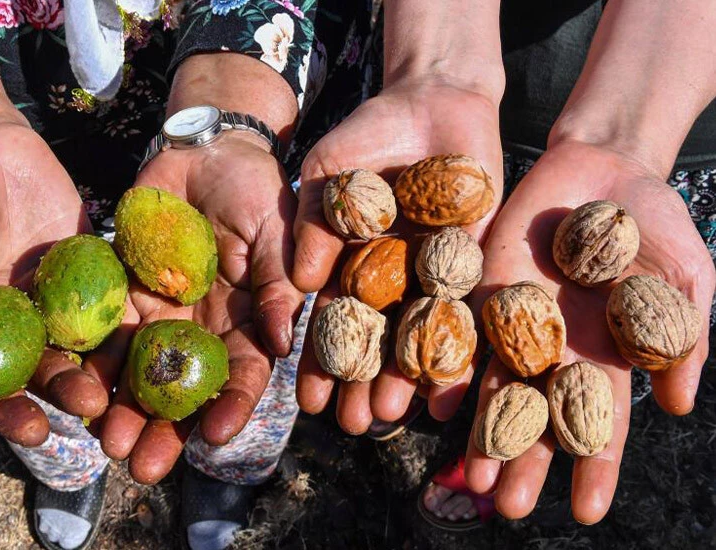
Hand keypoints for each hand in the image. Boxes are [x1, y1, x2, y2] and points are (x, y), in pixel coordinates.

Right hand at [0, 42, 107, 445]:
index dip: (10, 410)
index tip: (33, 431)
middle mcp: (19, 323)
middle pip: (46, 367)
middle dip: (68, 390)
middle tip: (94, 406)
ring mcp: (58, 297)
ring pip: (85, 338)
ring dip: (106, 362)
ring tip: (127, 382)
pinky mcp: (92, 266)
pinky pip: (114, 292)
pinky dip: (131, 311)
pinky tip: (155, 329)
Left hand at [95, 132, 301, 483]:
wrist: (206, 151)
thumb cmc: (254, 188)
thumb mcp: (276, 232)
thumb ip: (279, 284)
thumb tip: (282, 344)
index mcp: (247, 320)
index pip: (242, 374)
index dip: (231, 405)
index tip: (214, 436)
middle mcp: (203, 327)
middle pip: (184, 387)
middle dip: (165, 427)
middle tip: (143, 469)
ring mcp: (161, 312)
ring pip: (140, 370)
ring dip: (124, 409)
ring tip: (105, 443)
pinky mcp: (123, 289)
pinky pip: (106, 329)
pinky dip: (92, 360)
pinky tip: (76, 388)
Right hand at [293, 76, 503, 432]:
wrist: (435, 99)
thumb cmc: (368, 134)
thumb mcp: (326, 173)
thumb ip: (313, 224)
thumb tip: (301, 282)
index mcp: (352, 266)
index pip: (332, 322)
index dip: (319, 361)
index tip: (307, 400)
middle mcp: (392, 280)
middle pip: (377, 340)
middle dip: (363, 383)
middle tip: (353, 425)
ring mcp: (435, 275)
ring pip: (420, 336)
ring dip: (406, 377)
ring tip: (393, 416)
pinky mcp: (477, 263)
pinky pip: (470, 312)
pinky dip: (462, 349)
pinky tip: (451, 388)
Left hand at [464, 140, 714, 523]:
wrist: (604, 167)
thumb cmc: (655, 224)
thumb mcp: (684, 278)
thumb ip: (680, 340)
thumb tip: (673, 407)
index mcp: (602, 354)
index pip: (598, 422)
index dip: (595, 468)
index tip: (588, 513)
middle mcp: (551, 347)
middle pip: (535, 415)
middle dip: (523, 460)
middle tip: (506, 506)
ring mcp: (512, 318)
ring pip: (491, 384)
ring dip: (479, 430)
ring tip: (470, 475)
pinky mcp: (481, 285)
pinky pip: (459, 330)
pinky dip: (447, 365)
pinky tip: (434, 402)